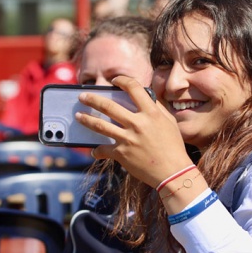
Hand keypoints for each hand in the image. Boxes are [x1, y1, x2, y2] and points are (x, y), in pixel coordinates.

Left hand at [76, 75, 193, 187]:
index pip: (133, 88)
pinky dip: (97, 150)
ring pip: (100, 125)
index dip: (122, 80)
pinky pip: (103, 150)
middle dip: (92, 99)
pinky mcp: (121, 154)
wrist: (173, 172)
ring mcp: (127, 139)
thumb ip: (157, 108)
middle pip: (108, 106)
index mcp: (151, 113)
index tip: (114, 80)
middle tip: (82, 96)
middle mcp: (137, 123)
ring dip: (86, 119)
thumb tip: (147, 97)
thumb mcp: (169, 122)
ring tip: (78, 116)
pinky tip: (94, 150)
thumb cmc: (173, 147)